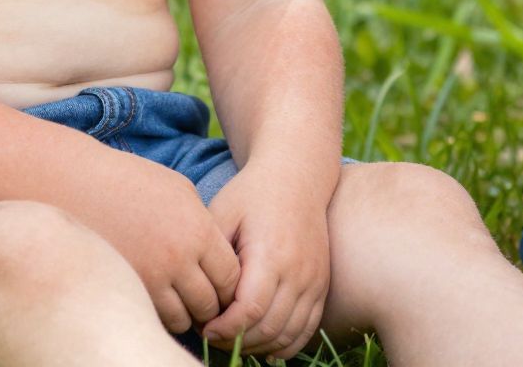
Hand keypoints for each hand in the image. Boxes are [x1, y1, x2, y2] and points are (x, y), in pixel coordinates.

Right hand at [65, 154, 241, 334]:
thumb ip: (202, 222)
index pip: (230, 276)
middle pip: (210, 302)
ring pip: (183, 318)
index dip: (228, 285)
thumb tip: (215, 252)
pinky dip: (159, 317)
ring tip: (177, 302)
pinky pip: (154, 318)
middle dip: (210, 306)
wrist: (78, 185)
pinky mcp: (127, 289)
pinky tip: (154, 300)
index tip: (220, 285)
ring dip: (185, 315)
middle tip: (201, 300)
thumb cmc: (129, 181)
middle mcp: (179, 257)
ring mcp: (151, 277)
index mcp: (198, 229)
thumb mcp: (178, 189)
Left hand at [201, 162, 331, 360]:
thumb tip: (201, 298)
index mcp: (270, 254)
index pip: (248, 311)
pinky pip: (306, 329)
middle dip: (235, 341)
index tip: (204, 327)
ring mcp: (314, 280)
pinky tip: (262, 343)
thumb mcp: (222, 213)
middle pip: (267, 329)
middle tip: (213, 336)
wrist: (297, 176)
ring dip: (258, 346)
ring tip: (233, 338)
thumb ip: (213, 257)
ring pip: (287, 335)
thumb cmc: (252, 194)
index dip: (224, 329)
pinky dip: (285, 344)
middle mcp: (298, 272)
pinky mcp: (321, 285)